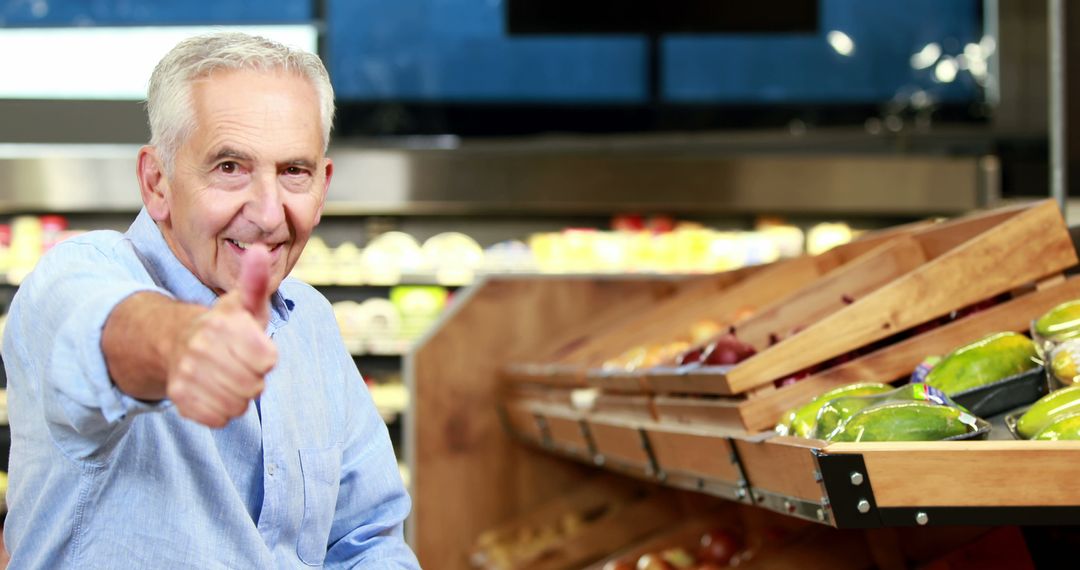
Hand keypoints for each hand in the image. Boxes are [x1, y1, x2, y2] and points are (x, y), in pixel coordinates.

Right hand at [166, 245, 277, 426]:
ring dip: (240, 396)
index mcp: (220, 325)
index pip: (267, 360)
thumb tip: (263, 252)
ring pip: (238, 406)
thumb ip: (256, 281)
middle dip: (254, 378)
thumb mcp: (244, 303)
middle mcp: (200, 349)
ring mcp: (187, 375)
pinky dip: (222, 411)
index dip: (266, 357)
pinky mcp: (180, 399)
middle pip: (254, 386)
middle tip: (242, 365)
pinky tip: (216, 392)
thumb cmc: (226, 325)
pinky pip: (217, 419)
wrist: (178, 342)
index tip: (255, 347)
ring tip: (230, 378)